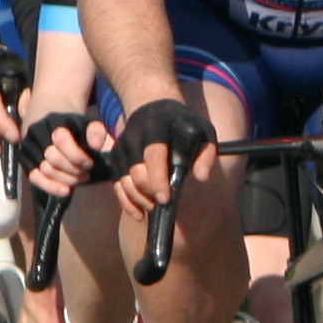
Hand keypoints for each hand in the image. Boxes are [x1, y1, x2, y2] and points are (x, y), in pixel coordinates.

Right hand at [18, 108, 102, 199]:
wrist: (49, 119)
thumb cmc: (73, 126)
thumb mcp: (87, 123)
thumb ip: (96, 131)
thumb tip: (97, 146)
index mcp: (52, 122)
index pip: (62, 140)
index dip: (79, 156)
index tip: (90, 162)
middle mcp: (36, 134)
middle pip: (54, 159)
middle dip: (74, 169)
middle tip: (86, 171)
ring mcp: (28, 148)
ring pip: (47, 170)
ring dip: (67, 179)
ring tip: (80, 177)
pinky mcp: (25, 161)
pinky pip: (35, 178)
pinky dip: (51, 187)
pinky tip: (66, 191)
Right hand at [112, 95, 207, 217]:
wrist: (153, 108)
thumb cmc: (182, 125)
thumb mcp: (202, 131)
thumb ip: (206, 153)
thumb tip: (202, 176)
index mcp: (157, 126)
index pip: (154, 155)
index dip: (158, 179)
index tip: (165, 198)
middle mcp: (134, 135)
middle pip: (136, 171)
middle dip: (149, 192)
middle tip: (163, 203)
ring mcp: (122, 147)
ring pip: (124, 180)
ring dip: (138, 199)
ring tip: (154, 208)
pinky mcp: (116, 157)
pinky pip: (116, 184)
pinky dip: (126, 202)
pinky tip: (139, 214)